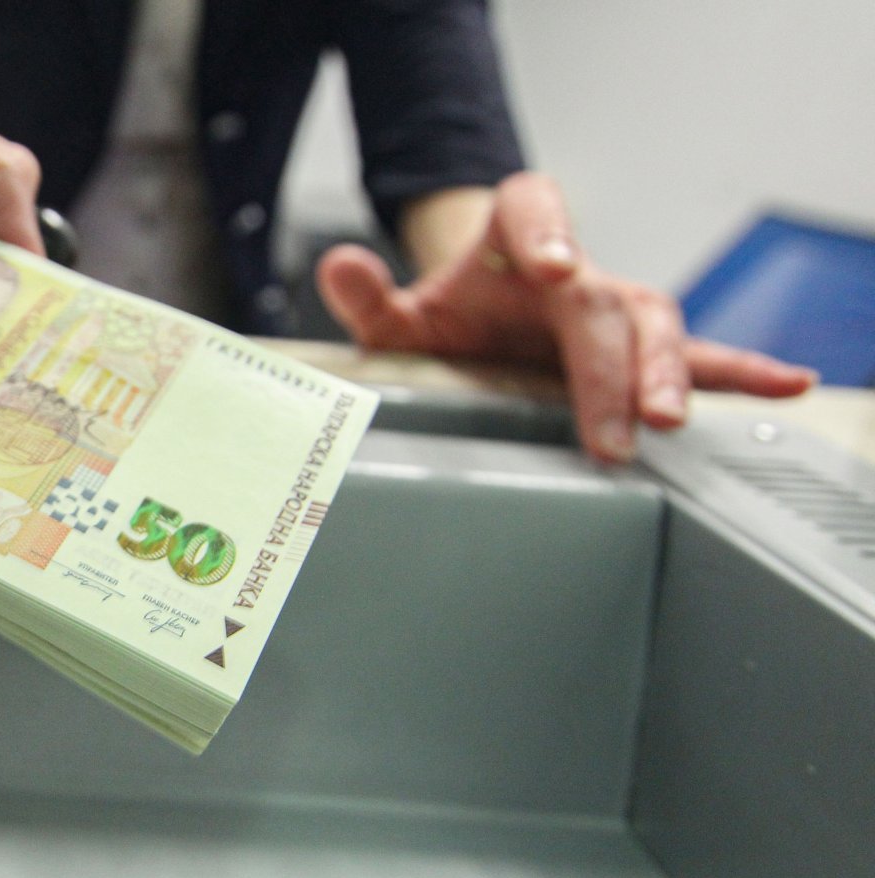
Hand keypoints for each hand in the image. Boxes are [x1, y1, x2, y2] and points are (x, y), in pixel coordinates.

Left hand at [315, 172, 815, 462]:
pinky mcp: (638, 348)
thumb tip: (339, 265)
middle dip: (613, 362)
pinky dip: (741, 370)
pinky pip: (698, 354)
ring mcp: (612, 307)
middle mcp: (573, 267)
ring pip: (655, 328)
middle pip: (603, 300)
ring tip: (669, 417)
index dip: (548, 232)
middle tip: (620, 419)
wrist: (479, 318)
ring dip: (667, 374)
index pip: (532, 209)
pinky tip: (789, 384)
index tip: (555, 268)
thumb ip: (368, 295)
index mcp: (512, 234)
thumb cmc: (446, 315)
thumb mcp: (398, 316)